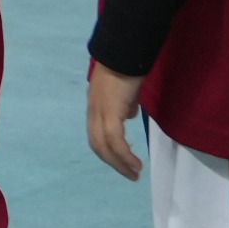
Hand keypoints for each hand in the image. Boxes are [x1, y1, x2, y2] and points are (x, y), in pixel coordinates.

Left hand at [86, 63, 144, 181]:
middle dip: (113, 162)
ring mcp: (99, 110)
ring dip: (119, 163)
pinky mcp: (110, 111)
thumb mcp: (124, 91)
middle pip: (97, 144)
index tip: (122, 162)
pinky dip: (124, 154)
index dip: (107, 150)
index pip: (95, 134)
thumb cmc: (127, 67)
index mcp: (95, 105)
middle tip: (130, 174)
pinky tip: (135, 162)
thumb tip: (128, 115)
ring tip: (134, 173)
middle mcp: (93, 110)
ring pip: (104, 145)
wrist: (125, 52)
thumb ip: (124, 104)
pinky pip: (114, 139)